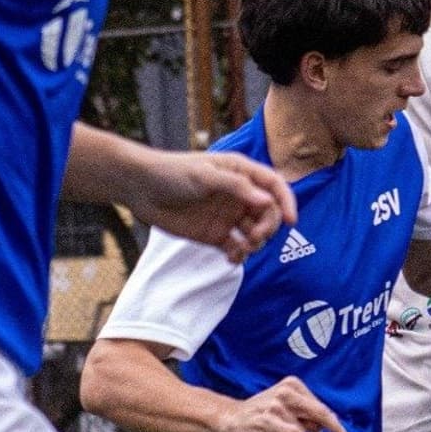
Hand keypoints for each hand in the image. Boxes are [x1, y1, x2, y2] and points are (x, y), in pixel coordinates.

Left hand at [130, 151, 297, 263]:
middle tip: (254, 237)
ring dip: (256, 243)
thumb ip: (236, 187)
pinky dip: (239, 255)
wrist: (140, 188)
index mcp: (241, 173)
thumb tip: (265, 200)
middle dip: (268, 227)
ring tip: (242, 249)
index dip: (286, 202)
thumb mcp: (205, 175)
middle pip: (269, 213)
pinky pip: (237, 248)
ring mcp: (228, 216)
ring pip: (256, 233)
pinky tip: (231, 258)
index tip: (291, 220)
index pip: (275, 186)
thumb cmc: (171, 172)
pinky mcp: (215, 234)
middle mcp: (239, 195)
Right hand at [217, 376, 348, 431]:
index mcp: (293, 385)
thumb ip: (305, 416)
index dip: (333, 423)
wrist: (231, 419)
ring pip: (305, 428)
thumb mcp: (287, 411)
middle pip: (320, 413)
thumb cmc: (263, 417)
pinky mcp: (269, 419)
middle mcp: (287, 392)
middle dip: (335, 429)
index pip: (321, 406)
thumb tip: (324, 429)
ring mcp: (277, 404)